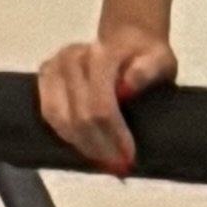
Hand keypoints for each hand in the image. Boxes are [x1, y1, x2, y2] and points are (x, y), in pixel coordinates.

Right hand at [36, 24, 177, 172]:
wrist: (127, 40)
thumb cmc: (146, 56)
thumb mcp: (160, 60)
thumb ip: (148, 71)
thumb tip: (128, 87)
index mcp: (100, 56)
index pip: (100, 106)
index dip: (113, 136)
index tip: (128, 158)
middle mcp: (71, 58)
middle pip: (78, 116)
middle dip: (98, 147)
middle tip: (117, 166)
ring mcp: (54, 67)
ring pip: (59, 118)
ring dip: (81, 144)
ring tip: (102, 160)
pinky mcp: (45, 76)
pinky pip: (49, 114)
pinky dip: (65, 135)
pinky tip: (84, 147)